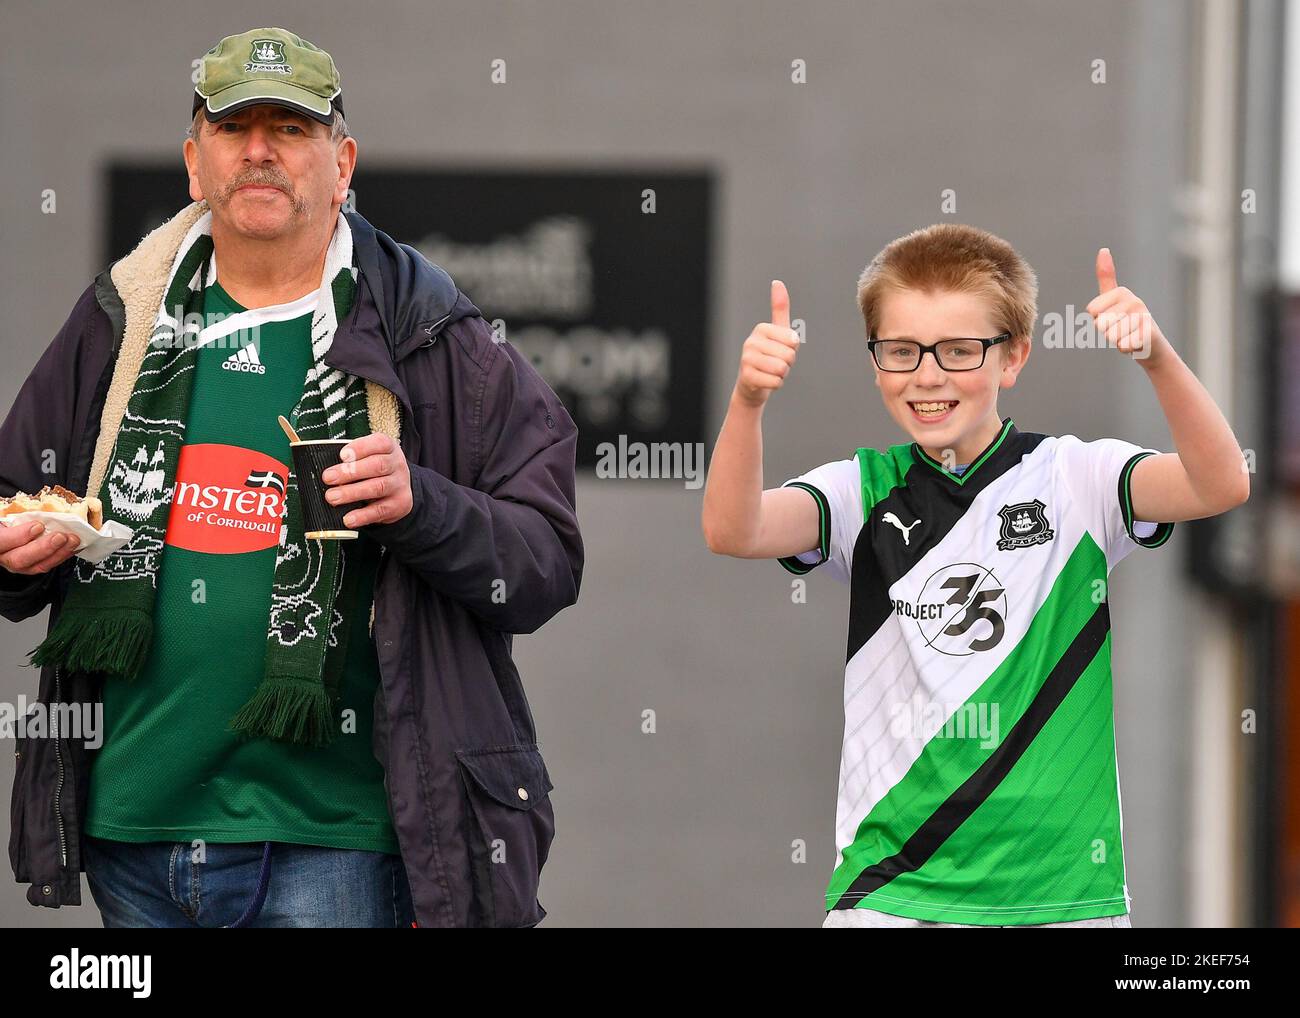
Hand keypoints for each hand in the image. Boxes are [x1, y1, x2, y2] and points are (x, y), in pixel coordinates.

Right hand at [0, 520, 80, 574]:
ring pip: (36, 566)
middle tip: (61, 536)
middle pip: (19, 559)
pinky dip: (62, 555)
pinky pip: (47, 564)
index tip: (38, 526)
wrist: (7, 528)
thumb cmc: (7, 519)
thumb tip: (38, 506)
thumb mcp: (8, 512)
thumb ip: (17, 512)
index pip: (1, 541)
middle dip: (43, 548)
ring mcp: (16, 563)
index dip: (19, 536)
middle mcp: (3, 555)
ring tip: (72, 540)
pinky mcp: (31, 566)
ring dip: (58, 553)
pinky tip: (74, 547)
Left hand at [320, 433, 412, 527]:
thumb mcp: (368, 457)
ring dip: (352, 493)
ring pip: (378, 487)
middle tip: (328, 478)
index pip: (379, 443)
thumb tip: (322, 467)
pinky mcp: (400, 504)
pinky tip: (348, 518)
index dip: (360, 448)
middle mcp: (397, 464)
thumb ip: (350, 459)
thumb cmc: (374, 470)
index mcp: (388, 448)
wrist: (399, 489)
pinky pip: (380, 510)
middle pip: (377, 465)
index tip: (342, 456)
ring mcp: (400, 485)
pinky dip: (363, 515)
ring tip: (332, 498)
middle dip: (350, 472)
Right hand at [733, 279, 800, 408]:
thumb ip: (780, 308)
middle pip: (788, 355)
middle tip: (775, 363)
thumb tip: (777, 282)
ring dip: (781, 374)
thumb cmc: (769, 355)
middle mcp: (751, 342)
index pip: (793, 341)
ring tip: (770, 372)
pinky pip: (775, 382)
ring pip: (782, 369)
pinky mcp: (747, 377)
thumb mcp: (778, 331)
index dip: (792, 349)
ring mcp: (747, 359)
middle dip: (787, 364)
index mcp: (761, 328)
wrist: (752, 384)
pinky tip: (766, 381)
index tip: (781, 350)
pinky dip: (776, 384)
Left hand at [1086, 248, 1170, 367]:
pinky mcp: (1149, 334)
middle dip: (1106, 331)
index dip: (1098, 319)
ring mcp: (1143, 316)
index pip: (1092, 310)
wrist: (1150, 344)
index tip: (1112, 317)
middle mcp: (1134, 300)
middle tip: (1121, 329)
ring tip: (1128, 335)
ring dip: (1116, 340)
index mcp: (1122, 292)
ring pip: (1110, 336)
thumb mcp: (1114, 298)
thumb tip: (1103, 249)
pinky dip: (1125, 349)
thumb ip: (1107, 276)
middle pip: (1100, 323)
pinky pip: (1123, 345)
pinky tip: (1134, 343)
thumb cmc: (1127, 320)